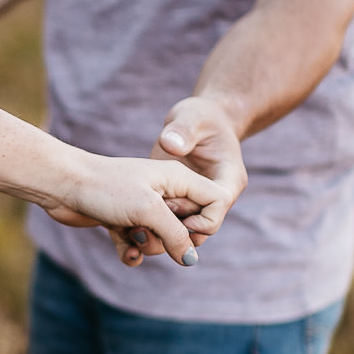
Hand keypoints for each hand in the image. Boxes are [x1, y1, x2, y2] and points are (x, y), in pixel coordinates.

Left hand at [44, 152, 226, 268]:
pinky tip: (123, 249)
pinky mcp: (124, 221)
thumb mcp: (148, 210)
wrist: (61, 183)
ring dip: (149, 245)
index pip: (215, 201)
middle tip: (151, 229)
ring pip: (163, 240)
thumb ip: (176, 235)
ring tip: (131, 234)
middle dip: (172, 239)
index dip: (205, 223)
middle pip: (189, 227)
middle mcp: (165, 191)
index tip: (184, 229)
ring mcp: (144, 207)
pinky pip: (140, 245)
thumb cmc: (105, 188)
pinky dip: (132, 251)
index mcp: (178, 178)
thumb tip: (191, 261)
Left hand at [110, 96, 248, 266]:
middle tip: (143, 219)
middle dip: (171, 230)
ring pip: (180, 238)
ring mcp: (197, 204)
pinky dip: (146, 236)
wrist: (193, 122)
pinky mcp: (180, 207)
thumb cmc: (197, 116)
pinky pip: (166, 233)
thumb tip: (171, 146)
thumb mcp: (188, 119)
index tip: (167, 210)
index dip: (195, 217)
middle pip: (199, 231)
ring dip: (155, 237)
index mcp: (229, 177)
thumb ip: (181, 131)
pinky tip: (124, 229)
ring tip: (131, 224)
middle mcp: (217, 197)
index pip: (218, 208)